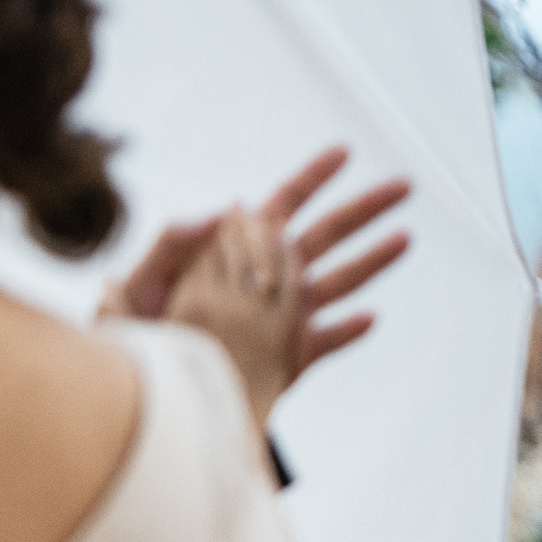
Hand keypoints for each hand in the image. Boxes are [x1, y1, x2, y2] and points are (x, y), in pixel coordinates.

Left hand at [101, 147, 408, 389]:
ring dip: (372, 261)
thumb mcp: (142, 281)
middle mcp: (270, 279)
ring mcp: (285, 317)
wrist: (142, 390)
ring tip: (405, 238)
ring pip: (339, 283)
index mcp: (237, 252)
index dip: (312, 177)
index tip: (344, 151)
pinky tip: (367, 319)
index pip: (282, 205)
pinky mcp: (290, 358)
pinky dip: (346, 332)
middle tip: (405, 185)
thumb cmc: (136, 329)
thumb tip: (220, 208)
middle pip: (327, 235)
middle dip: (364, 209)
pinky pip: (325, 343)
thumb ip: (173, 242)